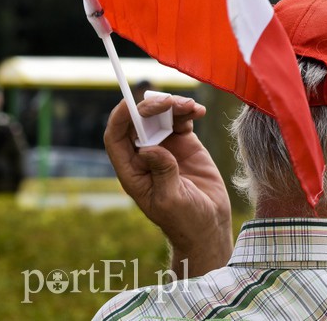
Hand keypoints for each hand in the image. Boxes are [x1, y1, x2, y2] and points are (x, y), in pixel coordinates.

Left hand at [104, 95, 232, 277]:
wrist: (210, 224)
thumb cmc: (185, 220)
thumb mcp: (171, 200)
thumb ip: (161, 173)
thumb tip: (148, 148)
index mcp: (132, 171)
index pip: (116, 139)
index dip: (119, 119)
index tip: (131, 104)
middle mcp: (144, 156)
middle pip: (139, 123)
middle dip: (151, 108)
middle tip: (168, 102)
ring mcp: (165, 148)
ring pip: (160, 117)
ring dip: (173, 106)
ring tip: (190, 106)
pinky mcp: (185, 145)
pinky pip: (181, 121)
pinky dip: (188, 112)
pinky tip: (198, 111)